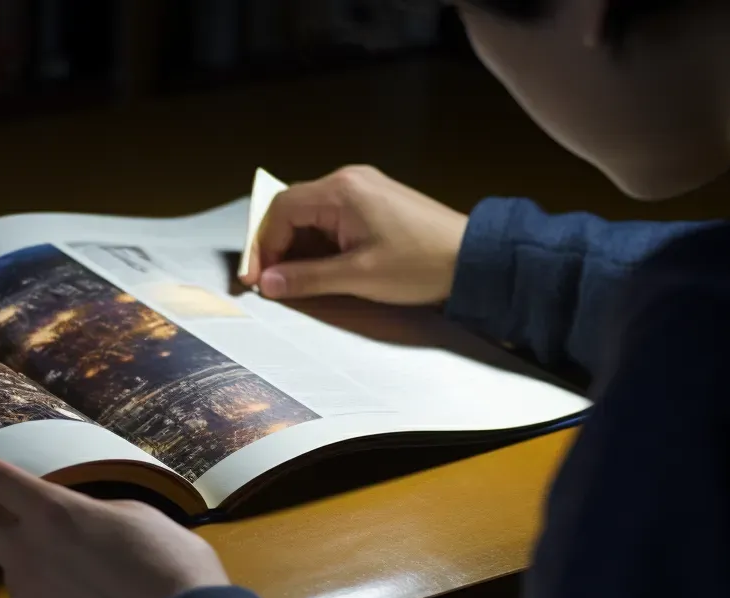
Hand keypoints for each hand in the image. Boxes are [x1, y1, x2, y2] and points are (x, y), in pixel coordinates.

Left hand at [0, 451, 230, 597]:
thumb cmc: (173, 571)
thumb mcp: (140, 519)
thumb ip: (95, 514)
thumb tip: (81, 524)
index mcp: (55, 514)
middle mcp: (27, 553)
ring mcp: (26, 596)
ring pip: (12, 564)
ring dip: (28, 554)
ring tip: (75, 563)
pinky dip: (49, 589)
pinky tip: (84, 597)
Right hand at [242, 165, 468, 304]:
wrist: (472, 257)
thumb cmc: (419, 264)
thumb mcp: (358, 276)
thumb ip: (307, 278)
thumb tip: (268, 284)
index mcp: (341, 191)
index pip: (282, 210)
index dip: (263, 245)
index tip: (257, 279)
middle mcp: (348, 180)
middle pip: (293, 208)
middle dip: (276, 245)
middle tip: (269, 281)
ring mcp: (363, 188)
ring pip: (311, 213)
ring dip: (298, 245)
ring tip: (294, 279)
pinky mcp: (374, 201)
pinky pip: (331, 216)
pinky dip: (319, 241)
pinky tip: (320, 266)